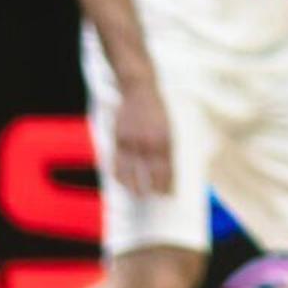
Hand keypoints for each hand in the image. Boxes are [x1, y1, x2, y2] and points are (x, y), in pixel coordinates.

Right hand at [107, 79, 176, 195]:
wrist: (139, 90)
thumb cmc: (156, 110)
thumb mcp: (168, 127)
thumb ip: (167, 147)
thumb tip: (168, 170)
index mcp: (165, 139)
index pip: (168, 169)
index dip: (167, 184)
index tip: (168, 195)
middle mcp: (150, 142)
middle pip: (152, 174)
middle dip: (154, 188)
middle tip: (154, 197)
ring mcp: (133, 142)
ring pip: (132, 172)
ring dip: (135, 187)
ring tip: (138, 194)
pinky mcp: (119, 139)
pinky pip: (118, 163)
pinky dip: (120, 175)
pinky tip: (123, 182)